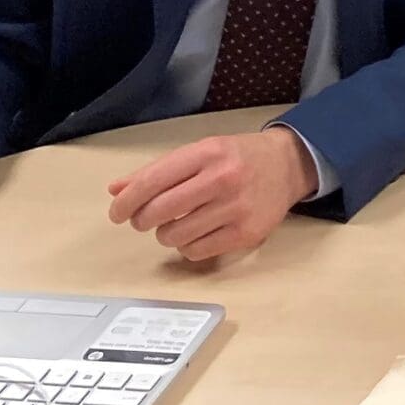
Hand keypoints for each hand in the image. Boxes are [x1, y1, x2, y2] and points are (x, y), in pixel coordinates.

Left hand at [106, 130, 312, 263]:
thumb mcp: (200, 152)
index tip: (116, 213)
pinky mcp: (246, 234)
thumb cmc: (237, 157)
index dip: (127, 201)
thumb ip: (158, 171)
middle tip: (145, 219)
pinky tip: (197, 232)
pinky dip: (187, 246)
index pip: (153, 180)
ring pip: (175, 236)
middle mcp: (222, 178)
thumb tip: (117, 190)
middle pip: (159, 211)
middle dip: (142, 220)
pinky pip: (196, 252)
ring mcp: (236, 208)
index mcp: (207, 152)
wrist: (287, 165)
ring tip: (177, 223)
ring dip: (166, 234)